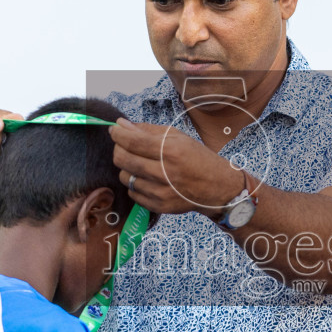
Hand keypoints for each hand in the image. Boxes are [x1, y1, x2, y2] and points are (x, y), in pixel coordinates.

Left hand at [109, 118, 243, 216]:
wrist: (217, 188)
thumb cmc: (197, 158)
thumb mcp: (177, 137)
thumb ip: (148, 130)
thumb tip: (121, 125)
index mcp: (170, 151)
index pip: (132, 140)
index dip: (117, 133)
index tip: (114, 129)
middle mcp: (163, 172)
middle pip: (122, 159)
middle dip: (118, 149)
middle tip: (124, 146)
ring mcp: (160, 192)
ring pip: (124, 177)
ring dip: (127, 168)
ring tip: (141, 164)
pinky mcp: (158, 206)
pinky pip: (132, 193)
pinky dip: (135, 184)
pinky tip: (148, 179)